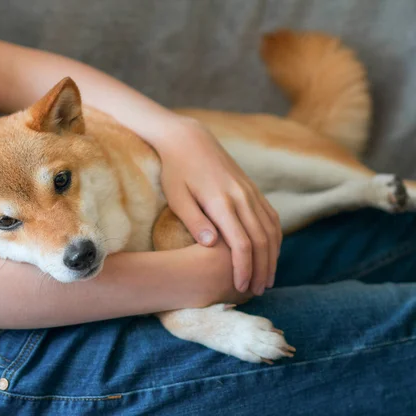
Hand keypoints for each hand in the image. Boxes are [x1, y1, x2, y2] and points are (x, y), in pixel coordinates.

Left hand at [157, 117, 281, 294]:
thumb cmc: (176, 171)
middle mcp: (242, 197)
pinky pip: (271, 216)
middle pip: (261, 240)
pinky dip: (275, 238)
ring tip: (267, 279)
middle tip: (258, 292)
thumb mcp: (177, 197)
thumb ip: (194, 221)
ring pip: (271, 229)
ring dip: (272, 256)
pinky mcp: (252, 188)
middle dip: (262, 269)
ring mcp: (250, 192)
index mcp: (221, 202)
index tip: (241, 288)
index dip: (244, 268)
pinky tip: (271, 253)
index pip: (241, 243)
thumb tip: (210, 245)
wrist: (189, 139)